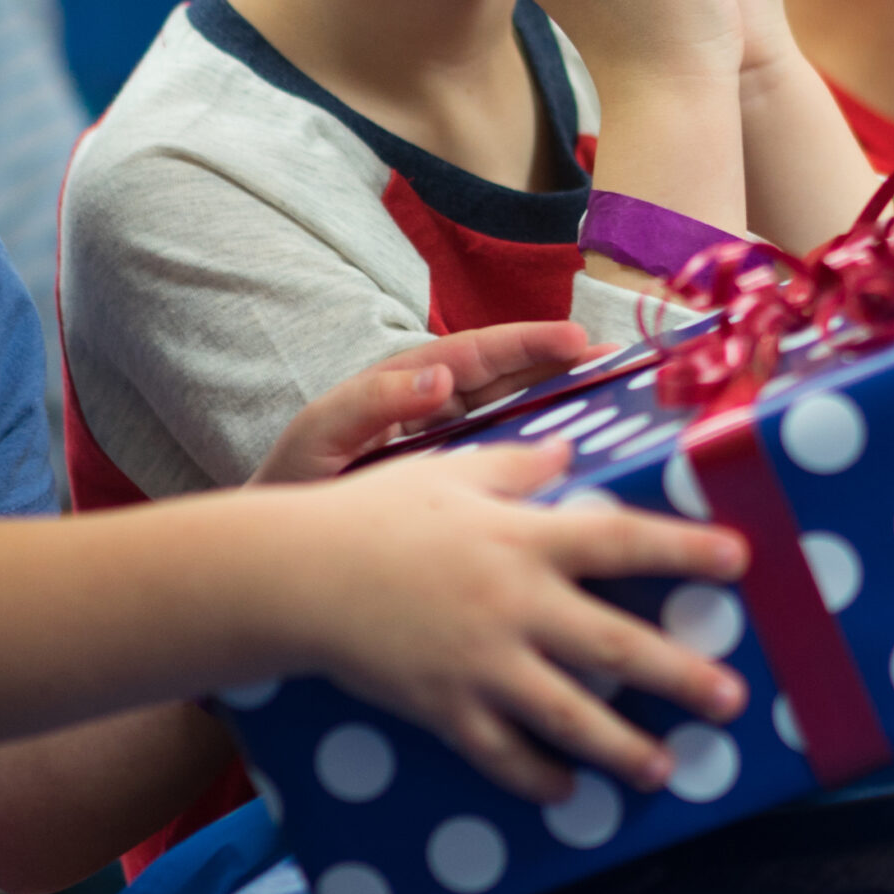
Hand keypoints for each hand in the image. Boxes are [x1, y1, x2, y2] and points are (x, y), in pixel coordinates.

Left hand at [255, 322, 605, 482]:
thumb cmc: (292, 486)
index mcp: (403, 386)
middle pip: (507, 380)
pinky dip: (544, 458)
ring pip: (514, 417)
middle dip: (560, 367)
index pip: (474, 355)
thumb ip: (368, 403)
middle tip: (617, 364)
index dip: (527, 344)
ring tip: (614, 403)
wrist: (277, 555)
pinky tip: (581, 469)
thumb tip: (436, 377)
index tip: (576, 338)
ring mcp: (447, 448)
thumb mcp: (320, 438)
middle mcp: (433, 411)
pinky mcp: (455, 486)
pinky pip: (506, 463)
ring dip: (561, 406)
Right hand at [305, 440, 751, 801]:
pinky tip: (569, 793)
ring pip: (570, 715)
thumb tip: (567, 453)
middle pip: (615, 643)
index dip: (684, 551)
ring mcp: (481, 663)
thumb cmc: (373, 513)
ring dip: (624, 746)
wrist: (296, 575)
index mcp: (521, 538)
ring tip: (665, 768)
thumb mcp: (450, 472)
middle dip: (680, 673)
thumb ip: (516, 468)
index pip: (621, 541)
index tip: (740, 562)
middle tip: (731, 696)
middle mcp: (514, 603)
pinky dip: (538, 777)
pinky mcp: (445, 707)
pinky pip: (504, 754)